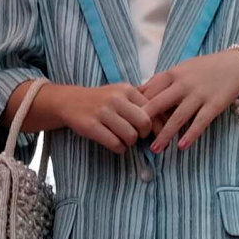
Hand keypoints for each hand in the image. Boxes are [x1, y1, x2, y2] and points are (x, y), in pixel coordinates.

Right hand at [32, 81, 146, 154]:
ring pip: (130, 136)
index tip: (156, 133)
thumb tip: (167, 118)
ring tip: (124, 140)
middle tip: (139, 137)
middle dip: (144, 134)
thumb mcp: (121, 94)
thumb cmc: (101, 100)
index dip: (157, 124)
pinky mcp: (91, 126)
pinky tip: (116, 145)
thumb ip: (141, 102)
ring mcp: (102, 112)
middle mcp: (116, 99)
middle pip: (144, 123)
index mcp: (127, 90)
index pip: (153, 109)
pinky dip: (119, 149)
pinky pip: (115, 144)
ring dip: (130, 143)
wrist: (70, 101)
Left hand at [134, 50, 238, 152]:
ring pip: (177, 117)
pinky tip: (181, 146)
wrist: (236, 65)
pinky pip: (200, 122)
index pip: (149, 91)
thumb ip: (161, 81)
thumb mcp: (181, 69)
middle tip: (135, 137)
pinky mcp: (214, 105)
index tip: (130, 121)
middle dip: (146, 122)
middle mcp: (184, 84)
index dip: (138, 107)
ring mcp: (199, 95)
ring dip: (165, 135)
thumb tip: (138, 93)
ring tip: (155, 149)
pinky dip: (190, 135)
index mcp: (173, 74)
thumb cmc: (204, 69)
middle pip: (159, 104)